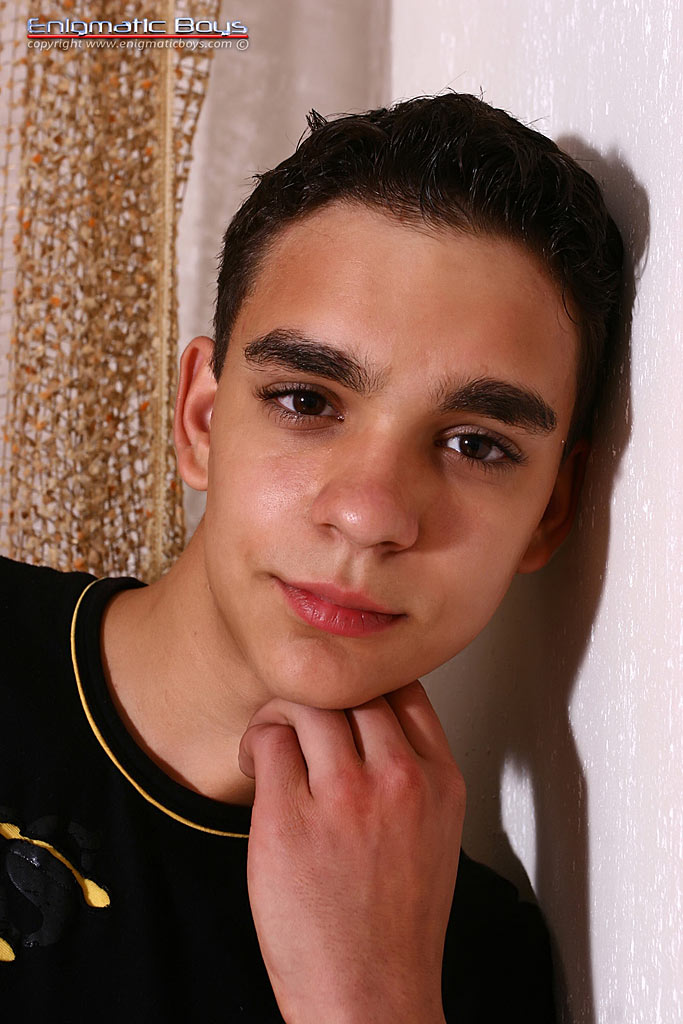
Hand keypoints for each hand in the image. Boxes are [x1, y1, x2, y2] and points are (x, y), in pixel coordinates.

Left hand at [238, 681, 464, 1023]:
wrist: (369, 999)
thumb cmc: (395, 927)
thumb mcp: (434, 834)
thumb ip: (412, 771)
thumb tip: (369, 720)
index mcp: (440, 781)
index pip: (405, 687)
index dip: (368, 684)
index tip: (345, 698)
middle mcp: (399, 779)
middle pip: (355, 686)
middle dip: (324, 695)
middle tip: (303, 719)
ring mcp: (345, 796)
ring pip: (309, 702)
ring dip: (285, 712)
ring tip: (274, 740)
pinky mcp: (288, 817)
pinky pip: (269, 740)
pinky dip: (257, 740)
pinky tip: (258, 763)